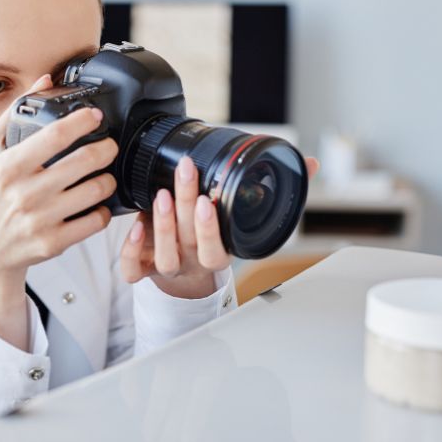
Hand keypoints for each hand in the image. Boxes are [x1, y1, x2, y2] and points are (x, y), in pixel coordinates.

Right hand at [0, 74, 118, 348]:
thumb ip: (13, 114)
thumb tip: (44, 81)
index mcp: (8, 166)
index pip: (54, 136)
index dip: (82, 121)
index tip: (95, 116)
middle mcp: (24, 192)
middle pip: (83, 161)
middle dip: (106, 149)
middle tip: (109, 146)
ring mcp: (40, 219)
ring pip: (95, 191)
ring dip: (108, 179)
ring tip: (105, 174)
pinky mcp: (54, 242)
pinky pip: (95, 221)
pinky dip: (103, 210)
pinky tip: (98, 204)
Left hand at [120, 155, 320, 298]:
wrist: (188, 278)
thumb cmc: (216, 238)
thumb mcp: (246, 217)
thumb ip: (278, 189)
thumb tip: (309, 163)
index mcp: (219, 252)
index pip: (217, 249)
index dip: (212, 229)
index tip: (209, 200)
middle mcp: (193, 261)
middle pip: (189, 240)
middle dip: (185, 206)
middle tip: (184, 173)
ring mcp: (168, 266)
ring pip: (164, 256)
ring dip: (161, 226)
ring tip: (162, 194)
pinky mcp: (144, 268)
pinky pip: (134, 270)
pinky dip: (132, 252)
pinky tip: (134, 226)